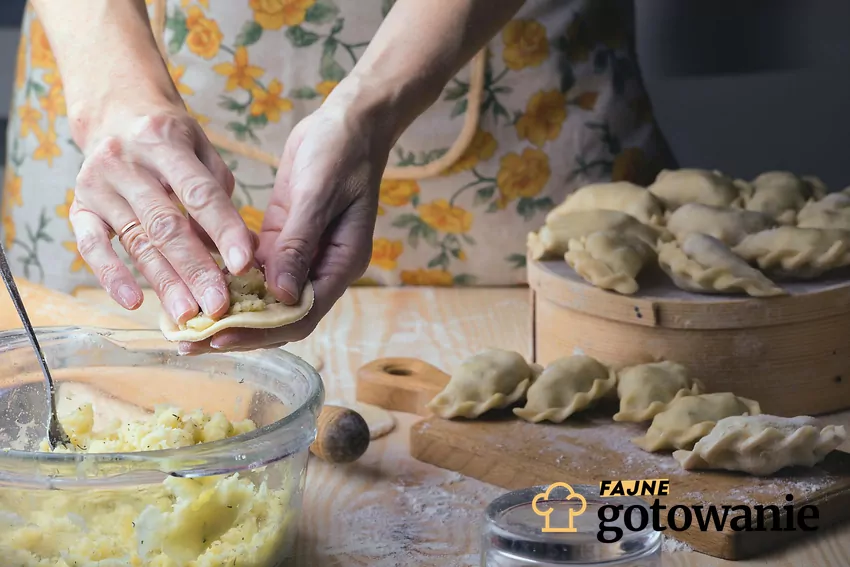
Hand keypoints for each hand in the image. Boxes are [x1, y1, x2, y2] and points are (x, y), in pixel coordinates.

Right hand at [69, 101, 255, 323]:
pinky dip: (111, 275)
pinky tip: (135, 302)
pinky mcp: (78, 206)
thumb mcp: (202, 150)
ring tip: (187, 313)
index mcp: (163, 140)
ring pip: (135, 240)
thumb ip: (220, 196)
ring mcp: (97, 185)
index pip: (199, 193)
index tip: (244, 265)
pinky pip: (91, 246)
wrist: (116, 113)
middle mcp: (125, 161)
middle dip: (195, 268)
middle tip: (218, 304)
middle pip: (165, 224)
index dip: (223, 230)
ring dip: (163, 282)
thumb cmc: (171, 140)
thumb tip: (245, 250)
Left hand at [179, 87, 385, 353]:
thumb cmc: (342, 151)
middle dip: (237, 331)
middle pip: (279, 316)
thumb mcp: (319, 193)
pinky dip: (230, 280)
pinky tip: (198, 283)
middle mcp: (322, 268)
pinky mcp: (283, 239)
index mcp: (341, 263)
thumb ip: (299, 243)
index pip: (300, 314)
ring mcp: (302, 256)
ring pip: (264, 297)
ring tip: (186, 321)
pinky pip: (256, 271)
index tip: (219, 336)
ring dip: (229, 309)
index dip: (260, 331)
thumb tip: (279, 294)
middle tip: (190, 341)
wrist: (350, 122)